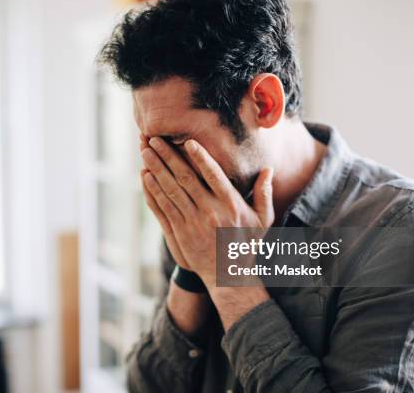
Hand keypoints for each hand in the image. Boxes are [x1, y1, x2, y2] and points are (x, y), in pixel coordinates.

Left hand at [140, 136, 274, 286]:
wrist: (229, 276)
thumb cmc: (246, 245)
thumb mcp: (262, 220)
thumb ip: (264, 194)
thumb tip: (268, 169)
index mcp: (231, 205)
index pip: (214, 175)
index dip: (200, 157)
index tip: (188, 142)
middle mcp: (211, 212)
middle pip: (186, 178)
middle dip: (168, 156)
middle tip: (155, 138)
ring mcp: (193, 223)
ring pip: (171, 190)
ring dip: (156, 169)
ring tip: (145, 151)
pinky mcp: (180, 233)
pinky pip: (164, 208)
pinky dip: (153, 191)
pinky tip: (145, 177)